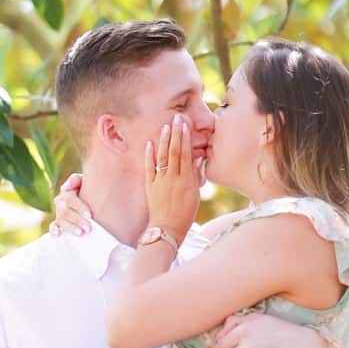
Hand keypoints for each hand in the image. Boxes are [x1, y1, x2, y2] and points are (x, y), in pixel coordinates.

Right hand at [51, 172, 92, 236]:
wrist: (92, 199)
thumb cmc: (89, 190)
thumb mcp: (84, 182)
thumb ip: (76, 180)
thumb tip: (65, 187)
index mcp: (66, 192)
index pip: (70, 200)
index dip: (79, 207)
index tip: (89, 215)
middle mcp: (60, 202)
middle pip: (66, 212)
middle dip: (77, 220)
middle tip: (88, 228)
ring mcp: (58, 213)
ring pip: (61, 220)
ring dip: (70, 227)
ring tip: (80, 233)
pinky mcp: (58, 223)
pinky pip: (53, 226)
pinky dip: (54, 230)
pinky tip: (58, 234)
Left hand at [144, 113, 199, 239]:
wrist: (167, 229)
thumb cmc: (185, 215)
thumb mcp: (195, 195)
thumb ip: (196, 175)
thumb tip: (198, 157)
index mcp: (186, 180)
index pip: (186, 154)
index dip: (185, 138)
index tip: (185, 124)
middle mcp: (173, 178)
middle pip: (175, 151)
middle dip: (176, 133)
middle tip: (176, 118)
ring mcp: (160, 181)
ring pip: (163, 157)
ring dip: (164, 140)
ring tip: (166, 126)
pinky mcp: (150, 186)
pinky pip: (149, 168)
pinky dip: (149, 156)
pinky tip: (150, 143)